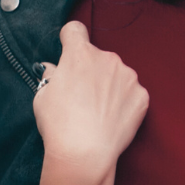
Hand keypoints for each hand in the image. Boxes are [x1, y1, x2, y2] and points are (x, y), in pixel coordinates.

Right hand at [32, 21, 148, 178]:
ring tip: (98, 111)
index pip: (75, 30)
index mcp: (80, 54)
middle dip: (90, 70)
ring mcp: (128, 77)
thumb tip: (54, 69)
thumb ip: (51, 75)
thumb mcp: (42, 95)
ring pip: (117, 74)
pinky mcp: (142, 96)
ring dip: (109, 85)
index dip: (70, 40)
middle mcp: (107, 59)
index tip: (68, 50)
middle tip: (82, 96)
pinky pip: (131, 93)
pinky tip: (112, 119)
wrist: (85, 154)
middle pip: (97, 57)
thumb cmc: (59, 124)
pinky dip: (124, 102)